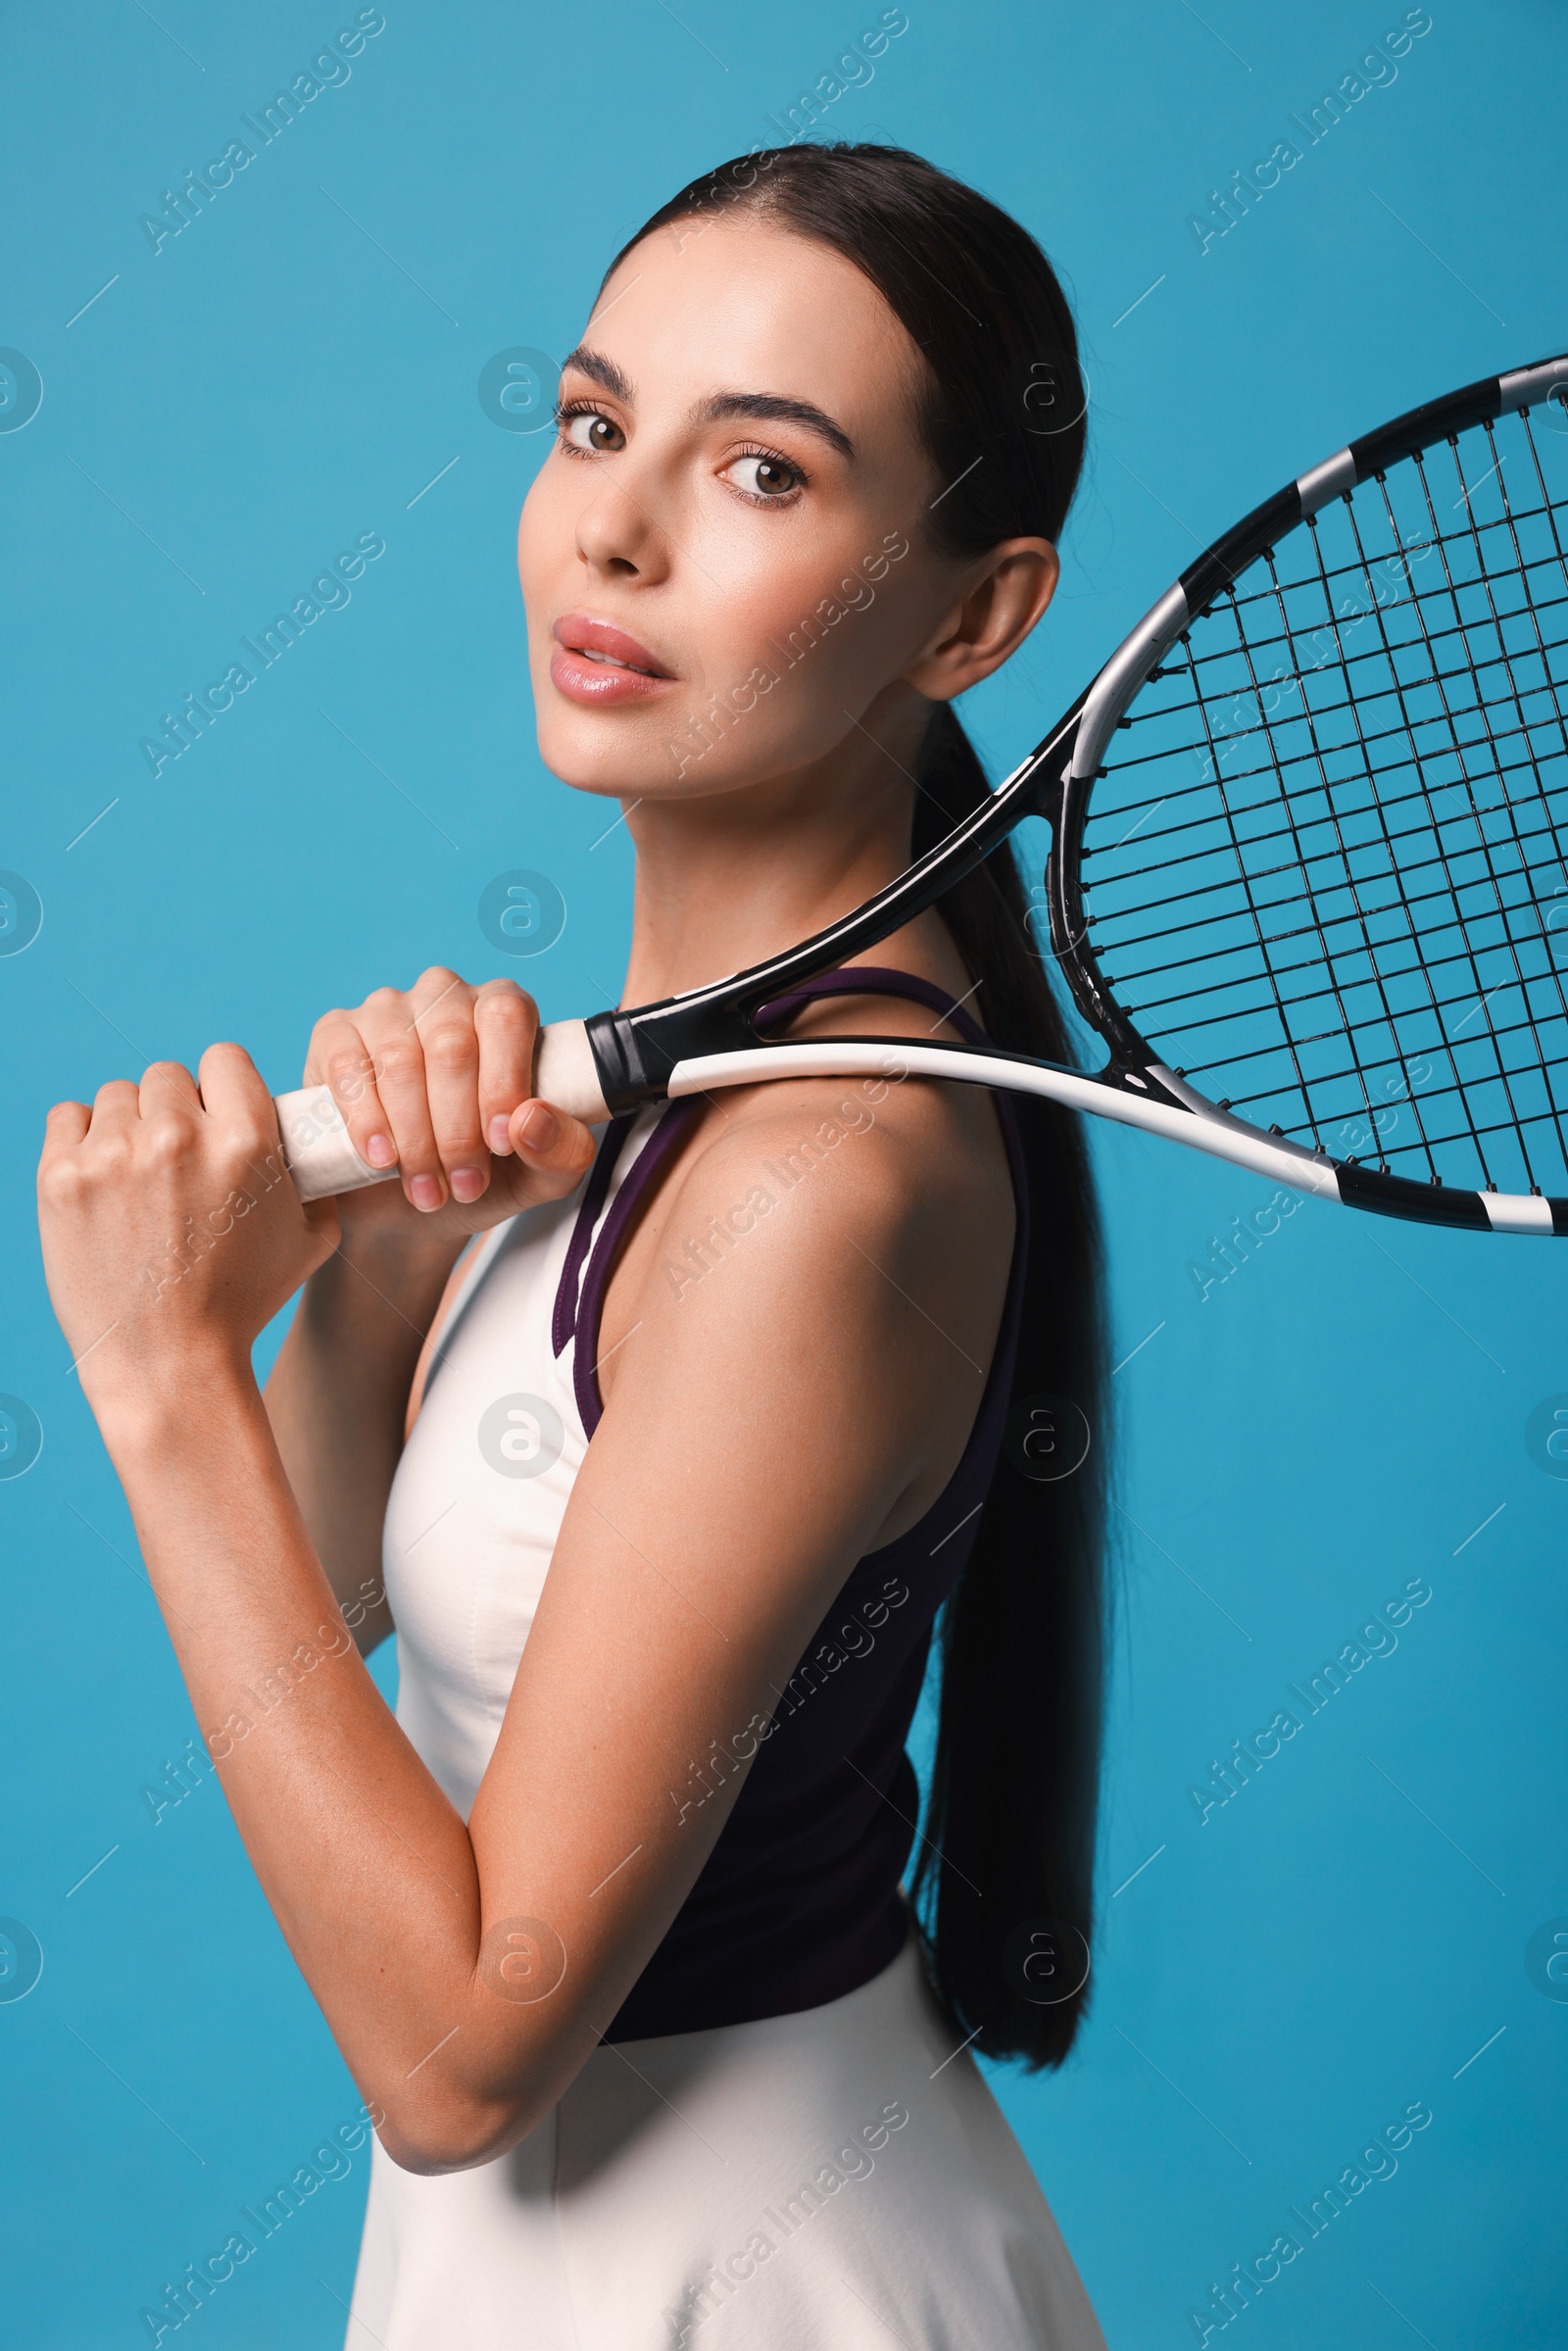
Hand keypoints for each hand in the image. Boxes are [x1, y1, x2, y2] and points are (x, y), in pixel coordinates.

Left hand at [38, 1045, 339, 1429]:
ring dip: (129, 1126)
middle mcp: (178, 1138)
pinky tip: (102, 1179)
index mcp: (245, 1141)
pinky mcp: (61, 1178)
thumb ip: (313, 1172)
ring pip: (118, 1095)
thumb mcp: (311, 1237)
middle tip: (177, 1161)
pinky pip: (68, 1117)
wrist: (169, 1363)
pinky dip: (82, 1139)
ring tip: (139, 1179)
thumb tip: (311, 1131)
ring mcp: (113, 1156)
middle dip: (175, 1110)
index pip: (225, 1059)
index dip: (223, 1087)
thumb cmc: (244, 1303)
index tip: (217, 1118)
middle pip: (169, 1076)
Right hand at [303, 968, 596, 1247]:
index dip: (504, 1080)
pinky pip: (347, 1065)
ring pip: (399, 1059)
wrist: (411, 1209)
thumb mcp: (542, 1176)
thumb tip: (531, 1120)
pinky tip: (381, 1159)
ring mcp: (387, 1010)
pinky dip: (366, 1119)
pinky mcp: (336, 1034)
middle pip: (451, 1044)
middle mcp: (446, 996)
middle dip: (458, 1129)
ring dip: (415, 1137)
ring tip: (427, 1190)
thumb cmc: (485, 1177)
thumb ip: (562, 1151)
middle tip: (463, 1186)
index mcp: (505, 1011)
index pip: (506, 1016)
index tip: (501, 1144)